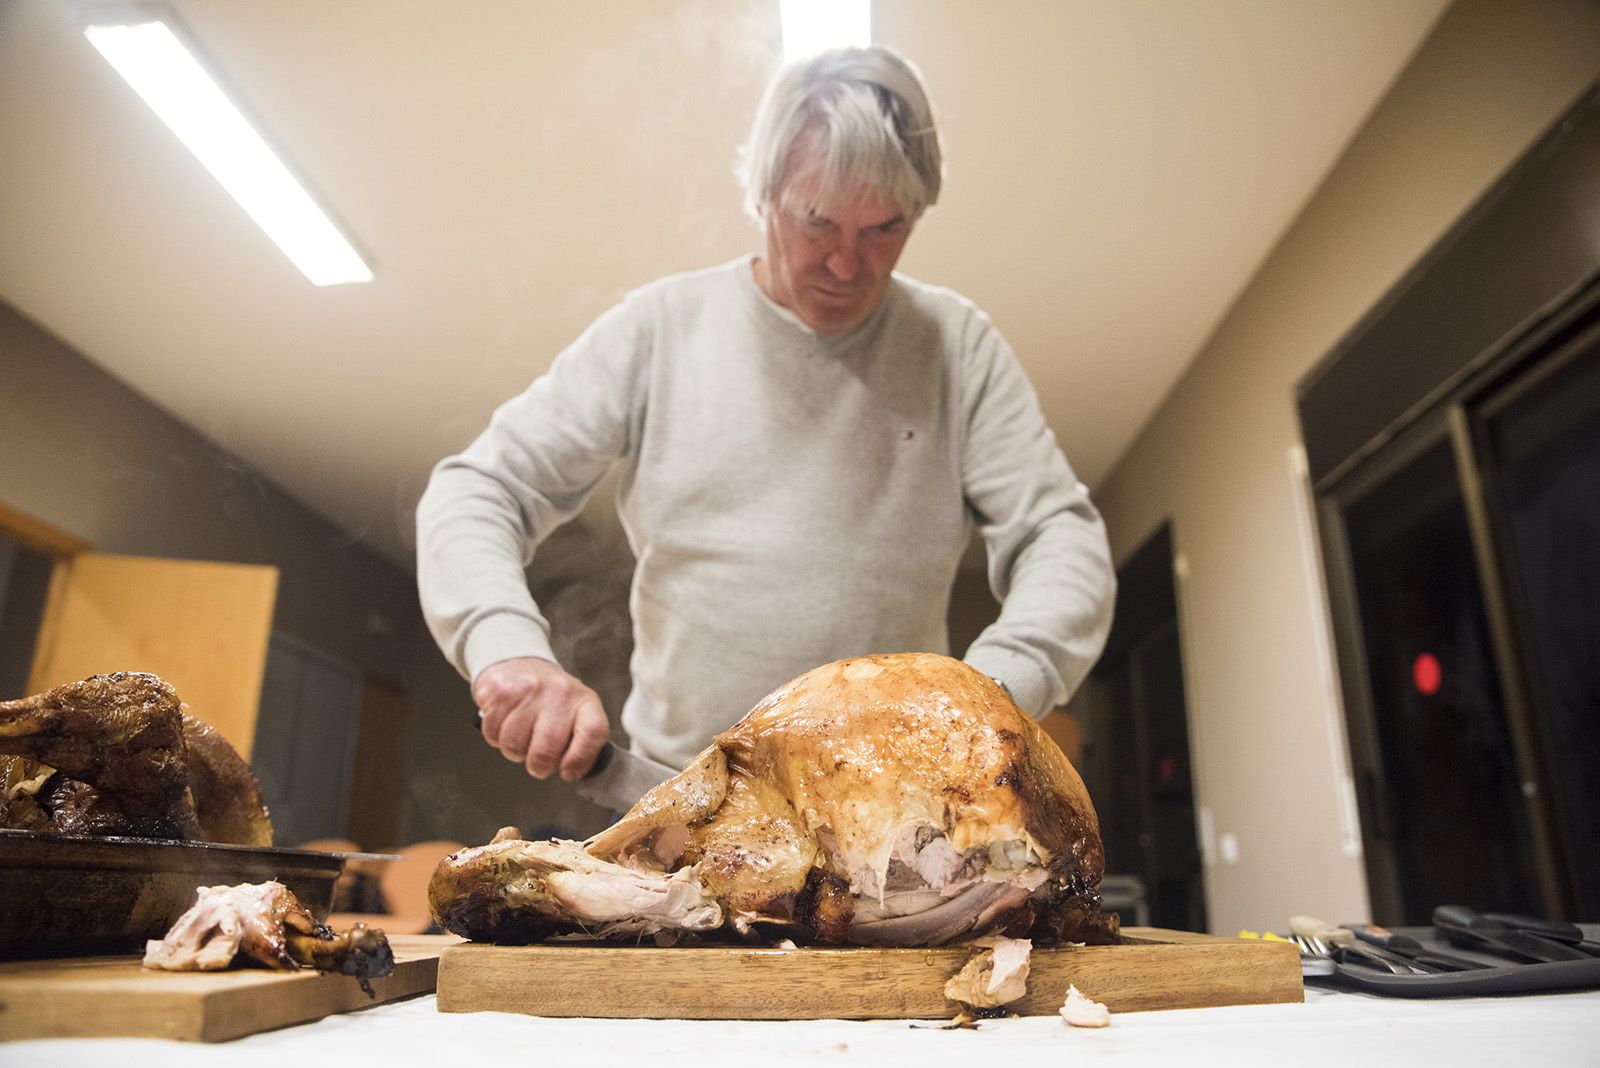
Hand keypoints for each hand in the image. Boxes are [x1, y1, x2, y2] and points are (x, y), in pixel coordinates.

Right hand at [472, 657, 609, 780]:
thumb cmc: (550, 698)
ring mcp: (529, 689)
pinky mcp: (501, 691)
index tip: (568, 772)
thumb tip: (572, 772)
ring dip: (514, 751)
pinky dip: (496, 736)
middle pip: (547, 749)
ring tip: (521, 736)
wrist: (519, 663)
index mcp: (584, 701)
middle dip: (539, 767)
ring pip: (514, 745)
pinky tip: (506, 723)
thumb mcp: (576, 712)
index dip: (579, 761)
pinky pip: (493, 733)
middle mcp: (560, 692)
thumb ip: (579, 741)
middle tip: (538, 764)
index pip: (592, 733)